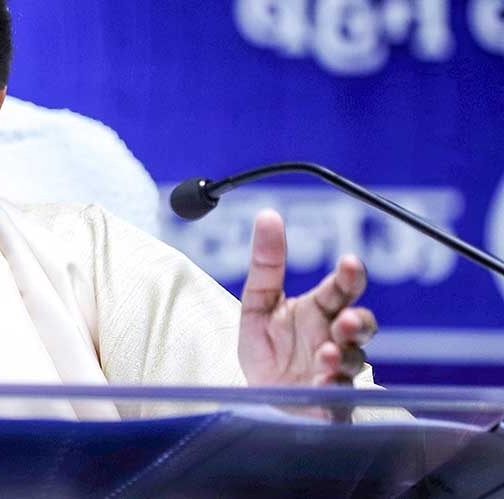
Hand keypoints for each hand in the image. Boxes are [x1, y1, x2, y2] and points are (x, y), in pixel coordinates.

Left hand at [237, 210, 377, 387]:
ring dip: (343, 356)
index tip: (349, 263)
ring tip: (326, 352)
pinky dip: (334, 391)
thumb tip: (268, 215)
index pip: (341, 289)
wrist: (261, 396)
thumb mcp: (257, 303)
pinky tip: (322, 383)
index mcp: (320, 311)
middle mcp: (335, 339)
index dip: (350, 276)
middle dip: (359, 321)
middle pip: (362, 325)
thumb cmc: (267, 348)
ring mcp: (337, 371)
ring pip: (354, 361)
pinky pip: (340, 399)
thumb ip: (266, 264)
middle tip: (346, 319)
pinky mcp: (331, 403)